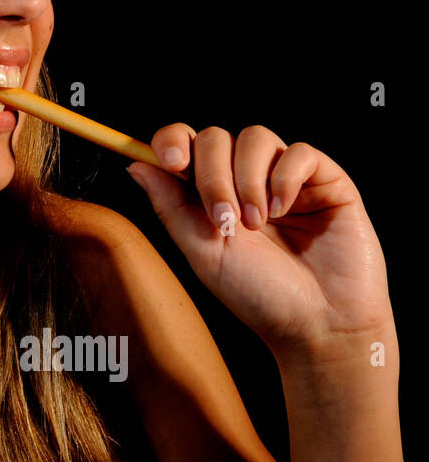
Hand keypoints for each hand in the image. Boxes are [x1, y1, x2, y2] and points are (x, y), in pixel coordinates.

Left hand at [126, 124, 391, 358]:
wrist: (317, 324)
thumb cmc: (257, 294)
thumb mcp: (202, 252)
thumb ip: (170, 206)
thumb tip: (135, 164)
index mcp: (210, 192)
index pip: (185, 144)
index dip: (172, 140)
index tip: (170, 162)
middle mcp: (245, 178)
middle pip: (215, 138)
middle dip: (211, 175)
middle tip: (222, 218)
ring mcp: (285, 177)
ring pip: (255, 137)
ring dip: (247, 180)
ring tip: (255, 224)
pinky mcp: (326, 180)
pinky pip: (300, 152)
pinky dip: (284, 178)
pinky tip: (283, 212)